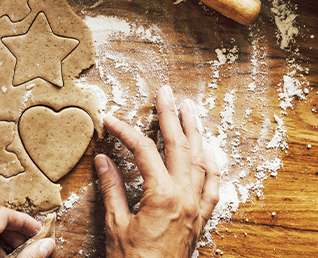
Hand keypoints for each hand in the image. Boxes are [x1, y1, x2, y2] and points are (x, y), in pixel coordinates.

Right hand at [95, 85, 220, 257]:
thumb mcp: (115, 224)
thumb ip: (112, 188)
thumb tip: (103, 159)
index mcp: (162, 195)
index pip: (144, 150)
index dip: (126, 131)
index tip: (110, 121)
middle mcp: (185, 196)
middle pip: (180, 145)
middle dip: (171, 115)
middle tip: (165, 92)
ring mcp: (197, 206)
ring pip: (202, 159)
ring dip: (195, 131)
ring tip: (190, 109)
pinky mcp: (201, 217)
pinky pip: (213, 184)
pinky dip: (212, 164)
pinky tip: (209, 151)